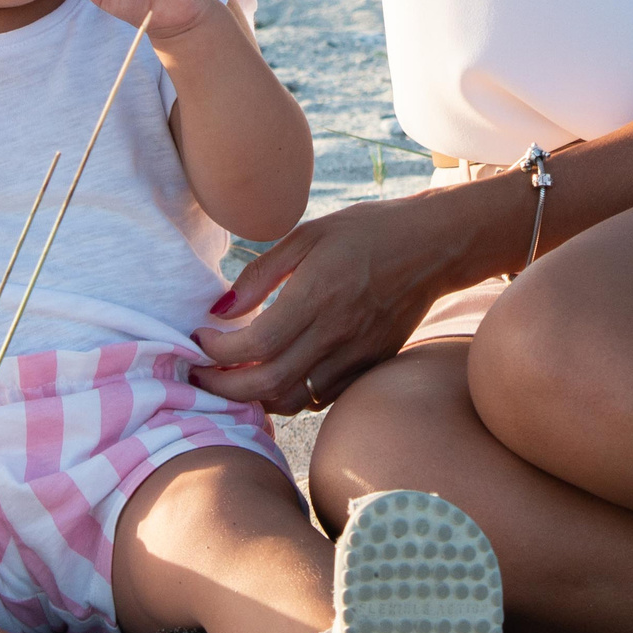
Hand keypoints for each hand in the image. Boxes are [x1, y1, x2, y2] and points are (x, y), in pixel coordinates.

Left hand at [189, 186, 493, 411]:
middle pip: (267, 384)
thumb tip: (221, 310)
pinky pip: (321, 398)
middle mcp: (337, 332)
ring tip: (233, 379)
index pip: (255, 345)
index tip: (198, 338)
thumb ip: (261, 274)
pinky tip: (275, 377)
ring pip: (293, 400)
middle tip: (200, 373)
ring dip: (255, 397)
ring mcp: (357, 355)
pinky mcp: (370, 365)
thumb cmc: (367, 231)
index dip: (216, 351)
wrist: (433, 246)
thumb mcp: (307, 235)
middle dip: (222, 387)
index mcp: (317, 295)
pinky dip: (290, 396)